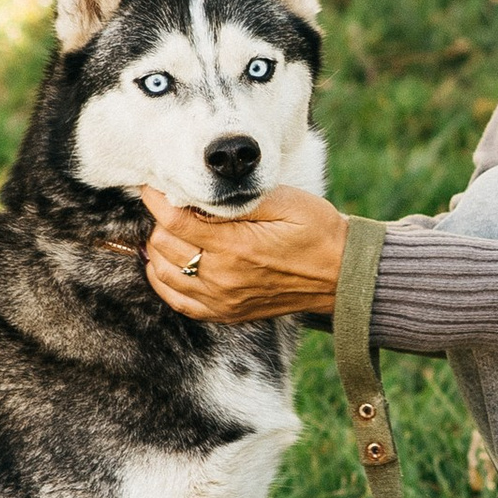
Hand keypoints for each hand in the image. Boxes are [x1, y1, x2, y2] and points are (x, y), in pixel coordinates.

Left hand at [139, 182, 348, 322]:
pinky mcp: (226, 313)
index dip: (157, 198)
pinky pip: (178, 301)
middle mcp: (223, 278)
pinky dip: (165, 280)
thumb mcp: (285, 201)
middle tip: (171, 202)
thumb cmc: (317, 231)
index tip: (154, 184)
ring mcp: (222, 300)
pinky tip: (169, 261)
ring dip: (160, 248)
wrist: (342, 275)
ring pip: (163, 273)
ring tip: (170, 228)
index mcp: (236, 247)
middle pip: (163, 245)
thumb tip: (200, 190)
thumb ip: (239, 198)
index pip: (173, 220)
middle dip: (160, 220)